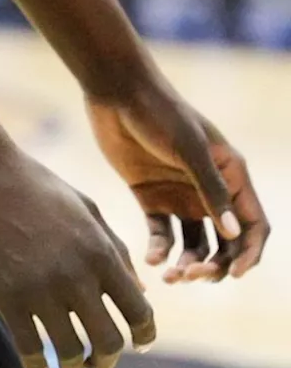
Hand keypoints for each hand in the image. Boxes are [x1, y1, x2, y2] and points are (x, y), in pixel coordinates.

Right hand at [0, 136, 155, 367]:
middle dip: (106, 360)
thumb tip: (139, 291)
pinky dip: (37, 366)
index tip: (138, 345)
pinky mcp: (7, 296)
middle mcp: (76, 275)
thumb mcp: (86, 207)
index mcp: (100, 251)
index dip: (144, 336)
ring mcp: (40, 288)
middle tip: (97, 360)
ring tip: (69, 366)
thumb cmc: (36, 184)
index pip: (139, 313)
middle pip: (108, 342)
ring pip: (70, 353)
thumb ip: (115, 248)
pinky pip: (29, 349)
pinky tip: (38, 366)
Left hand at [86, 74, 268, 283]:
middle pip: (224, 243)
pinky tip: (151, 260)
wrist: (117, 92)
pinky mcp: (151, 197)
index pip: (252, 225)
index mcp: (230, 176)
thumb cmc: (159, 113)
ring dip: (187, 264)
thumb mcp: (189, 148)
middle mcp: (209, 190)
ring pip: (194, 245)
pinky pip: (162, 235)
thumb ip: (210, 190)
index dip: (248, 253)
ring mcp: (180, 195)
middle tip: (191, 274)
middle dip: (214, 265)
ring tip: (171, 276)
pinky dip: (160, 251)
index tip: (233, 274)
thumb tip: (233, 234)